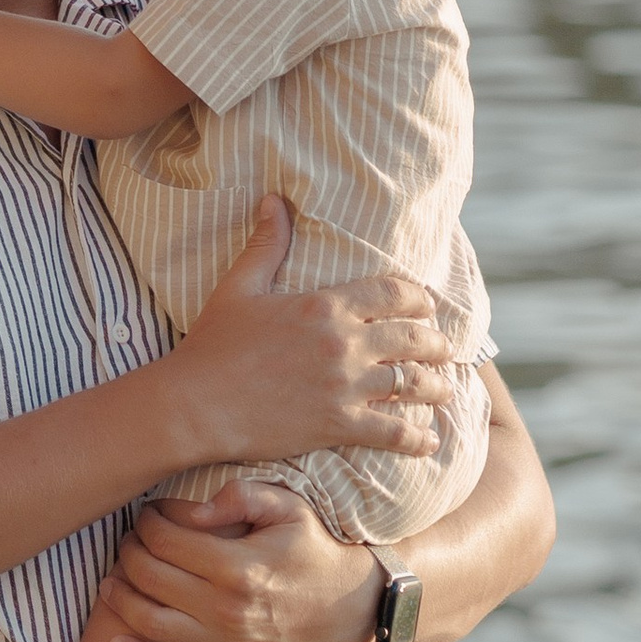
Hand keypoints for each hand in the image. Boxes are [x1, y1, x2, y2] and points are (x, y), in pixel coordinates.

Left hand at [97, 482, 377, 641]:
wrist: (348, 609)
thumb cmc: (313, 551)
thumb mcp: (290, 509)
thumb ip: (241, 496)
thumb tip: (191, 510)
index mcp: (239, 566)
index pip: (166, 540)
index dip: (146, 523)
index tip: (146, 515)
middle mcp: (227, 609)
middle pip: (149, 577)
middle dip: (128, 553)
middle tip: (129, 542)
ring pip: (148, 622)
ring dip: (120, 598)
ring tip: (112, 581)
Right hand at [167, 200, 449, 471]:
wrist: (194, 404)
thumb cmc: (211, 346)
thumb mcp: (239, 287)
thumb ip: (266, 244)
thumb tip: (274, 199)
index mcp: (326, 305)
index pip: (393, 292)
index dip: (418, 298)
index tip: (427, 307)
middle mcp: (344, 343)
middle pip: (413, 338)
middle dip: (436, 343)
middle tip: (445, 349)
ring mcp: (345, 386)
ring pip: (412, 384)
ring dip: (436, 387)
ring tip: (446, 391)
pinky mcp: (338, 425)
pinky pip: (393, 433)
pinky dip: (417, 438)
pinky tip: (430, 441)